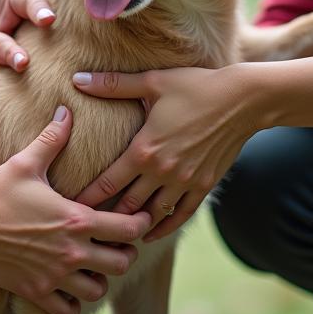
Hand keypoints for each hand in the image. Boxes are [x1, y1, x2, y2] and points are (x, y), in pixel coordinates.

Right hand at [0, 107, 151, 313]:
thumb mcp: (27, 162)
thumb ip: (52, 137)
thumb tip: (66, 110)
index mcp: (76, 219)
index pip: (128, 228)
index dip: (141, 223)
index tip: (141, 218)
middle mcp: (71, 251)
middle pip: (121, 263)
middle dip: (125, 252)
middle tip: (118, 242)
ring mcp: (55, 275)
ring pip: (98, 290)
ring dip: (100, 278)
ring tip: (93, 264)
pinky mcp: (36, 292)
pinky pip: (68, 312)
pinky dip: (73, 303)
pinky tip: (69, 287)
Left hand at [72, 66, 254, 240]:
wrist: (241, 100)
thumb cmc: (195, 86)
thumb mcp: (152, 81)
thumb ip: (114, 84)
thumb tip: (77, 79)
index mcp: (144, 149)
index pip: (108, 183)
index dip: (88, 198)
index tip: (71, 209)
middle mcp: (162, 171)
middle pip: (127, 205)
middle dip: (106, 218)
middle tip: (87, 227)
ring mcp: (184, 182)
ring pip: (153, 214)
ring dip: (134, 225)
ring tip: (115, 234)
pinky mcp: (203, 186)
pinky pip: (180, 215)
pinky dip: (164, 226)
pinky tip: (152, 231)